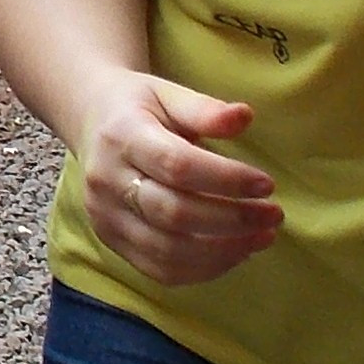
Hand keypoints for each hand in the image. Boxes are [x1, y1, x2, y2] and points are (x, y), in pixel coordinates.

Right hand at [76, 73, 279, 287]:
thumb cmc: (138, 106)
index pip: (177, 166)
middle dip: (232, 220)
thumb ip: (204, 110)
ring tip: (262, 238)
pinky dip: (202, 270)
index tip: (266, 184)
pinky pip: (159, 270)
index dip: (226, 179)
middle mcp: (107, 181)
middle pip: (174, 213)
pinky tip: (234, 253)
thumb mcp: (169, 94)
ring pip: (167, 250)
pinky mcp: (110, 241)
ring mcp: (105, 217)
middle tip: (273, 216)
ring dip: (223, 251)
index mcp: (122, 137)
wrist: (90, 121)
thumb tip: (244, 116)